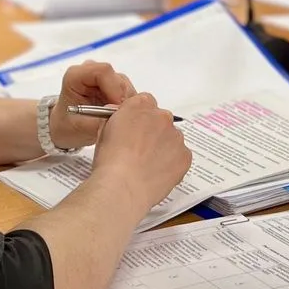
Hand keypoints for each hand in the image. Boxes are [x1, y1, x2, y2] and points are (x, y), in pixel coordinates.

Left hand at [48, 60, 137, 149]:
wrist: (66, 126)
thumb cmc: (68, 125)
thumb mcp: (81, 128)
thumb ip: (101, 121)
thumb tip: (120, 115)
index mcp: (76, 75)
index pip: (103, 71)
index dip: (114, 89)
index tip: (118, 109)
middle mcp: (91, 70)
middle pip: (117, 79)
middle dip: (122, 100)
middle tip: (117, 119)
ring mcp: (103, 76)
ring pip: (125, 85)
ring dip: (125, 103)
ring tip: (114, 119)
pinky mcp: (112, 83)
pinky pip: (128, 92)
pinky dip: (126, 104)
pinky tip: (117, 115)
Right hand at [91, 92, 191, 211]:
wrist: (123, 186)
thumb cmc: (110, 162)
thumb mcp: (103, 131)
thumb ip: (117, 119)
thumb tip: (121, 121)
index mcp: (140, 106)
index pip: (144, 102)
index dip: (139, 117)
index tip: (135, 128)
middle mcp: (161, 117)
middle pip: (161, 119)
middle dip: (153, 132)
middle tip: (140, 150)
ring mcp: (175, 136)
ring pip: (172, 138)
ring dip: (163, 147)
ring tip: (147, 166)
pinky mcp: (185, 156)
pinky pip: (181, 156)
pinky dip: (172, 163)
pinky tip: (157, 173)